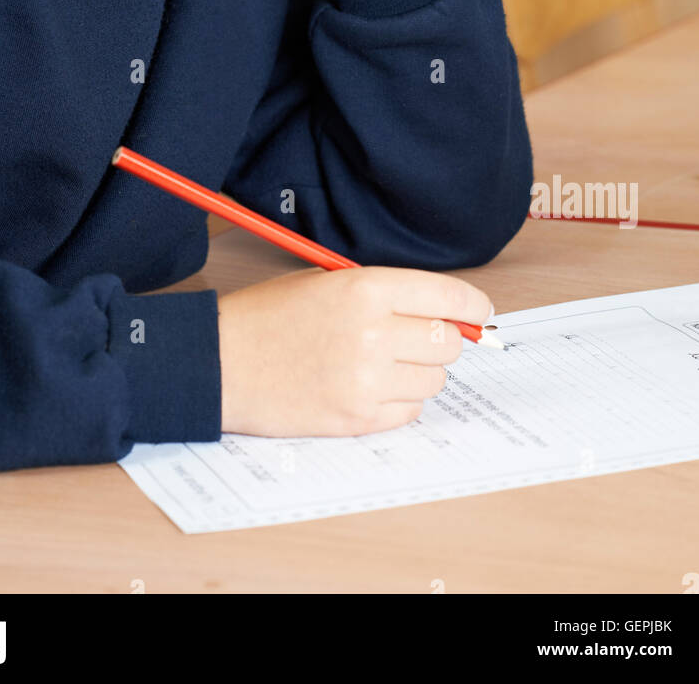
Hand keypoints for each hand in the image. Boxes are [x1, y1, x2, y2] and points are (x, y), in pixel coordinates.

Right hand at [217, 262, 491, 436]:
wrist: (220, 362)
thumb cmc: (269, 317)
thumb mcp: (327, 281)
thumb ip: (386, 293)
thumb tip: (444, 310)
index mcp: (366, 288)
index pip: (449, 296)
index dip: (473, 306)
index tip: (478, 312)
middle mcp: (373, 333)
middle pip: (449, 343)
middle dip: (442, 340)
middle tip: (419, 338)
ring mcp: (366, 380)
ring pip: (433, 381)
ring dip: (419, 373)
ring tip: (381, 363)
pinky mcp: (356, 418)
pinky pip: (409, 412)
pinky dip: (399, 401)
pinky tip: (367, 386)